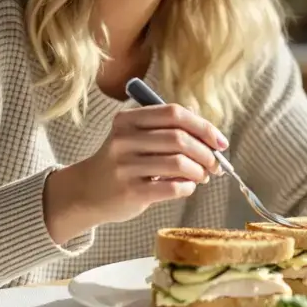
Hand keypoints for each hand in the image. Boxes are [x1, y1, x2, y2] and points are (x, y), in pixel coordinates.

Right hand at [43, 104, 226, 242]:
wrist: (86, 192)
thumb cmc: (122, 163)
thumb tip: (213, 140)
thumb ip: (168, 132)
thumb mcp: (135, 138)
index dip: (203, 126)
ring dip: (199, 171)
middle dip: (206, 152)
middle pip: (180, 138)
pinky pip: (172, 187)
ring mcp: (125, 166)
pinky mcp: (130, 191)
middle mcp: (124, 139)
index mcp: (128, 119)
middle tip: (215, 165)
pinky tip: (186, 187)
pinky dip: (187, 187)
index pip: (174, 113)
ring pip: (179, 163)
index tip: (220, 142)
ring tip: (202, 177)